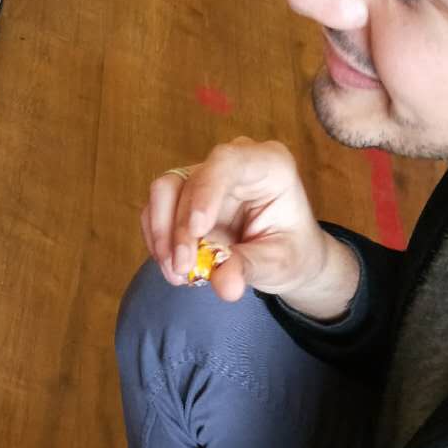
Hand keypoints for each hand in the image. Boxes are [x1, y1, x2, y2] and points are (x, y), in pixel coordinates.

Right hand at [142, 138, 360, 319]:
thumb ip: (250, 268)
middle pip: (188, 181)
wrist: (282, 257)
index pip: (227, 162)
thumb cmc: (290, 251)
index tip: (197, 232)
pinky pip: (156, 211)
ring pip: (164, 192)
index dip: (205, 193)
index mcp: (268, 165)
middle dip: (178, 229)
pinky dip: (159, 242)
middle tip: (183, 269)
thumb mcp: (279, 263)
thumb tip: (223, 284)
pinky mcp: (183, 197)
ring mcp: (204, 178)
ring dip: (163, 236)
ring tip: (178, 274)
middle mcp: (232, 164)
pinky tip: (173, 268)